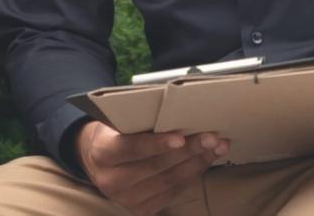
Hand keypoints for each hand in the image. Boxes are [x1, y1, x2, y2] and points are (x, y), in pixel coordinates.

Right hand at [75, 120, 227, 215]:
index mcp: (102, 153)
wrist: (97, 161)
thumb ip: (139, 119)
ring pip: (169, 181)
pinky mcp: (142, 210)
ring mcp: (127, 200)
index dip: (156, 143)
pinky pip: (173, 192)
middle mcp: (112, 181)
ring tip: (217, 147)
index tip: (180, 136)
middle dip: (188, 151)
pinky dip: (192, 175)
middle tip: (211, 137)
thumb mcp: (116, 122)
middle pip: (156, 166)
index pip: (131, 148)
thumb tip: (177, 108)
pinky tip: (204, 161)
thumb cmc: (113, 133)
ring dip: (197, 163)